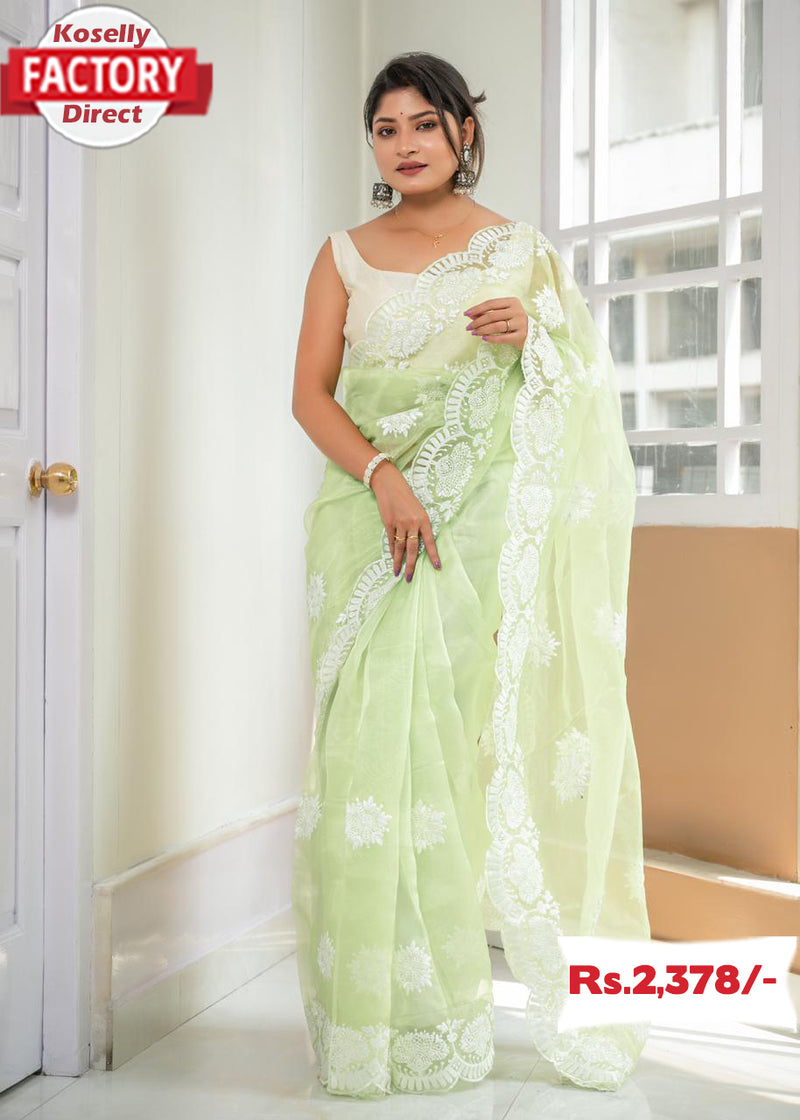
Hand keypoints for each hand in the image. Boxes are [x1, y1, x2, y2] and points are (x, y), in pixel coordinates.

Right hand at [369, 461, 441, 580]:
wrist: (391, 486)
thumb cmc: (407, 499)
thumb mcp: (418, 511)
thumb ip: (419, 526)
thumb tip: (419, 544)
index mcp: (424, 520)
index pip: (430, 541)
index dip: (434, 555)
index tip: (437, 567)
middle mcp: (413, 523)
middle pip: (412, 549)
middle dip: (411, 565)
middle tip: (409, 578)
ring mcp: (399, 523)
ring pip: (400, 547)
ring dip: (398, 561)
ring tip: (397, 573)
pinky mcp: (388, 523)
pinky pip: (391, 540)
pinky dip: (392, 550)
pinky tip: (393, 558)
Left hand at [464, 296, 527, 349]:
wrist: (531, 334)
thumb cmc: (513, 322)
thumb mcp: (502, 314)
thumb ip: (487, 313)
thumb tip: (470, 315)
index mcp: (513, 301)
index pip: (491, 303)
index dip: (477, 308)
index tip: (466, 314)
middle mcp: (518, 310)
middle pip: (492, 315)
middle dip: (477, 322)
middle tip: (468, 328)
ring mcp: (520, 323)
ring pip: (496, 326)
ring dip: (482, 330)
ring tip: (473, 333)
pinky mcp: (521, 335)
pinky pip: (503, 338)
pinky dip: (491, 338)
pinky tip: (483, 338)